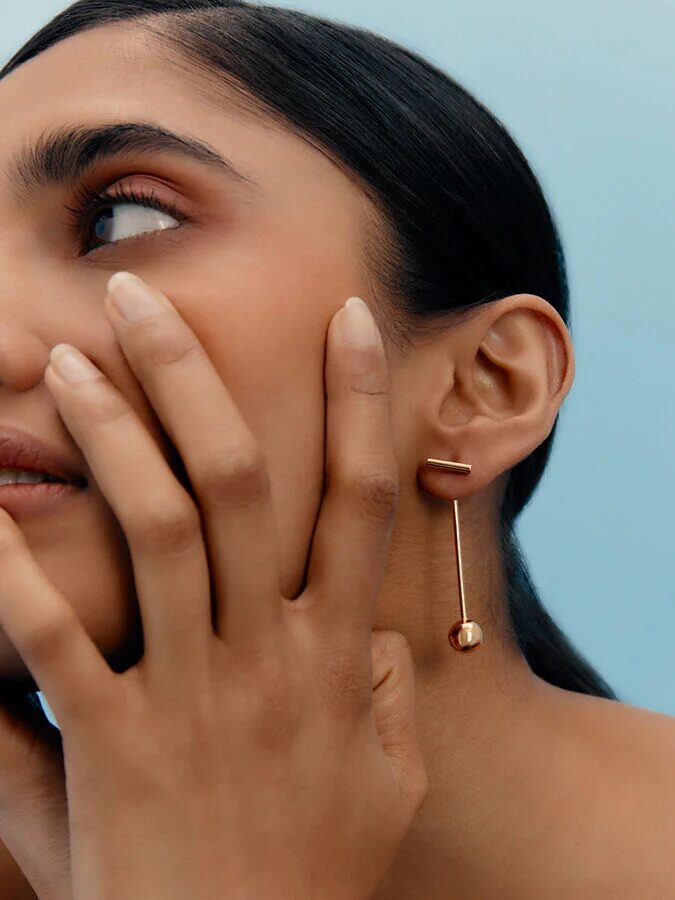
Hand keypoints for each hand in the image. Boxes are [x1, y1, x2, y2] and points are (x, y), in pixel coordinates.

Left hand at [0, 273, 427, 899]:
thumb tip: (392, 646)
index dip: (361, 406)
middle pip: (237, 483)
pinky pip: (57, 638)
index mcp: (338, 656)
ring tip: (72, 364)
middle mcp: (269, 654)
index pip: (362, 501)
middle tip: (140, 299)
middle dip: (193, 378)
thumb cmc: (318, 877)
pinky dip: (17, 567)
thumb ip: (393, 706)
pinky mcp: (113, 746)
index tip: (350, 322)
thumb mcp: (388, 787)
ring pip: (156, 529)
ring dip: (114, 437)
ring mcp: (192, 695)